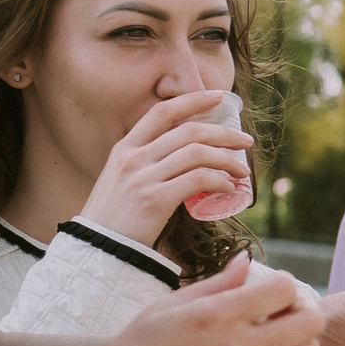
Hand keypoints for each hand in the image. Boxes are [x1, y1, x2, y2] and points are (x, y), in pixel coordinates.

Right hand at [41, 257, 325, 345]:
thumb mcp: (166, 307)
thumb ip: (216, 284)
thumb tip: (247, 261)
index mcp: (216, 317)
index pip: (286, 289)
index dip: (282, 284)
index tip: (268, 289)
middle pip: (312, 321)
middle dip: (301, 309)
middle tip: (280, 311)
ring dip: (296, 339)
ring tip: (270, 337)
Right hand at [79, 91, 252, 243]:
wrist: (98, 248)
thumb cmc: (117, 217)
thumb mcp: (123, 179)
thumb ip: (147, 163)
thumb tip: (186, 155)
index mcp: (125, 148)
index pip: (162, 111)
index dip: (193, 100)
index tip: (219, 97)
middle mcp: (133, 158)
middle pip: (189, 131)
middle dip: (225, 133)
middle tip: (246, 142)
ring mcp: (143, 177)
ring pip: (197, 153)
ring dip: (228, 160)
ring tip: (242, 171)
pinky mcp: (155, 199)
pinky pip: (198, 180)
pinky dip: (219, 181)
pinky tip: (228, 188)